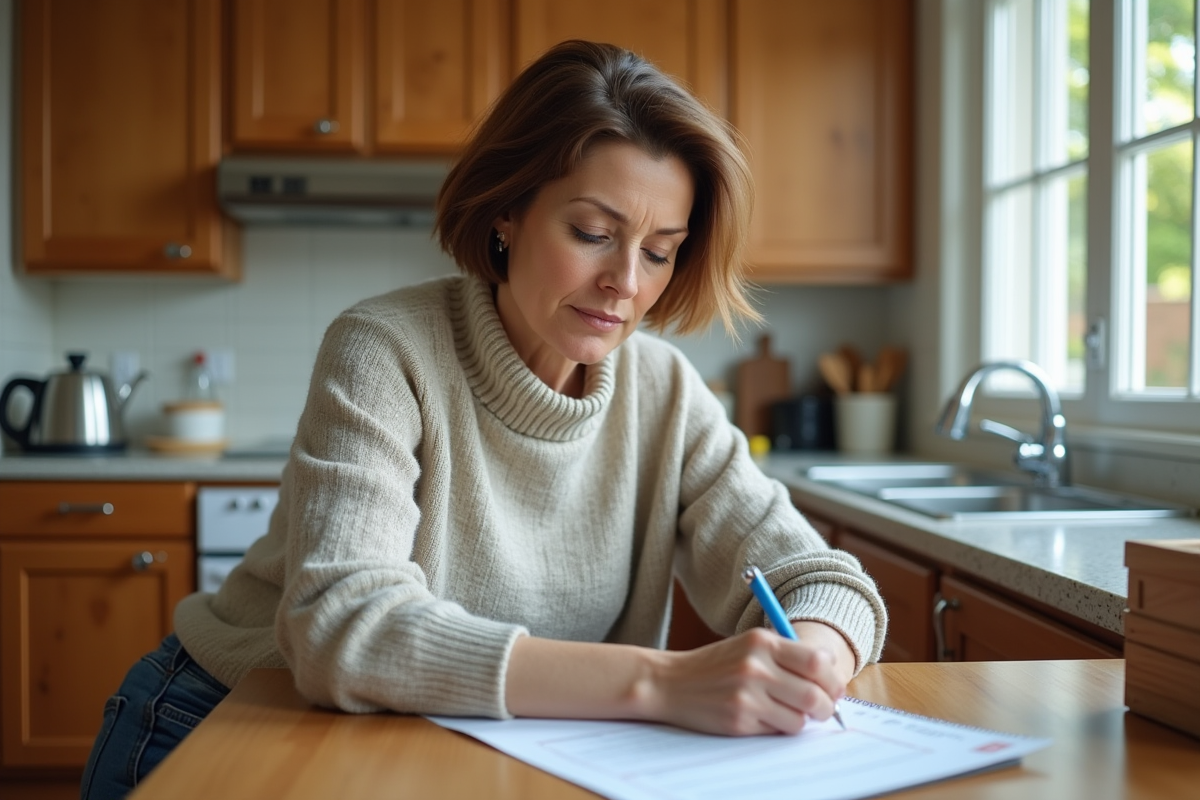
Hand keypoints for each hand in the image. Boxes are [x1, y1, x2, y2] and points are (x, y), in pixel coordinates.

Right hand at [641, 626, 848, 735]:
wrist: (670, 682)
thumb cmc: (715, 665)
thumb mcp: (748, 646)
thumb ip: (786, 656)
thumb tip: (830, 679)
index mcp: (761, 641)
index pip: (817, 661)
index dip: (832, 678)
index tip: (832, 686)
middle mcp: (755, 666)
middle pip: (815, 693)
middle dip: (827, 706)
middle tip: (823, 708)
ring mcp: (747, 695)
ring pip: (801, 718)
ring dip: (803, 720)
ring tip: (791, 712)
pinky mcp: (739, 720)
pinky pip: (779, 730)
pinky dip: (781, 727)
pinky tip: (767, 717)